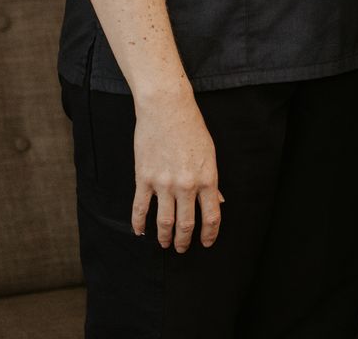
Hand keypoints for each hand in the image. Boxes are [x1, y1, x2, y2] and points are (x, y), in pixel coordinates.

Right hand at [131, 84, 222, 252]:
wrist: (167, 109)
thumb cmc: (192, 128)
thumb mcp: (210, 154)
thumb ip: (212, 181)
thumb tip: (218, 201)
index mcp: (207, 178)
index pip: (212, 216)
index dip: (210, 234)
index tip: (207, 242)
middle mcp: (186, 185)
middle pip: (187, 224)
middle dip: (185, 241)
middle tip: (183, 249)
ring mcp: (163, 183)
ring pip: (164, 222)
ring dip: (165, 237)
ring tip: (165, 244)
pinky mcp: (144, 178)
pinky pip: (140, 208)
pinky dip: (139, 224)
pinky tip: (140, 232)